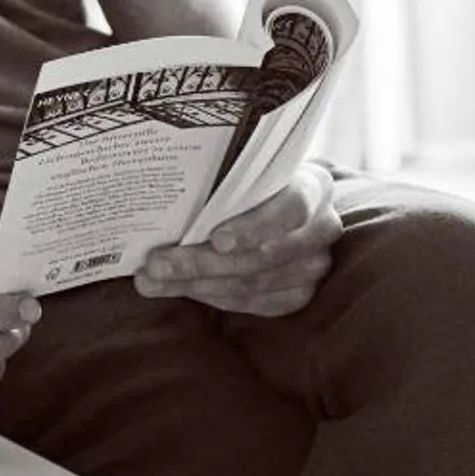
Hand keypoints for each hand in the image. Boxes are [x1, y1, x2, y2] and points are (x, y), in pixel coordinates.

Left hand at [134, 164, 342, 317]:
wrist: (281, 206)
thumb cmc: (254, 183)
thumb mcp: (245, 172)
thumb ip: (223, 183)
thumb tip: (159, 195)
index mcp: (314, 186)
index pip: (292, 207)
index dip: (254, 227)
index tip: (216, 240)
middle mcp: (322, 227)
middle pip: (263, 255)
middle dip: (201, 262)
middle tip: (156, 265)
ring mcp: (314, 266)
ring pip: (252, 283)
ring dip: (196, 284)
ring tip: (152, 280)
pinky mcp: (299, 294)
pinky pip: (253, 303)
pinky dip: (213, 298)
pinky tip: (179, 289)